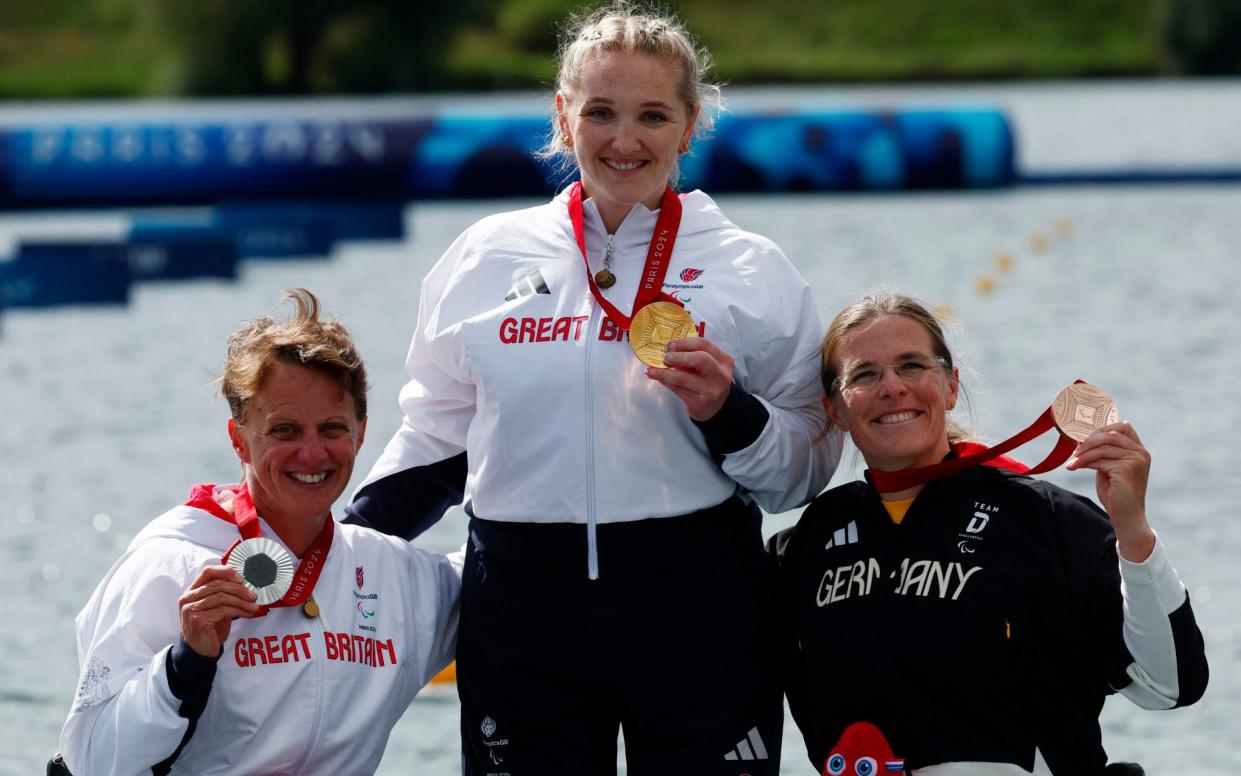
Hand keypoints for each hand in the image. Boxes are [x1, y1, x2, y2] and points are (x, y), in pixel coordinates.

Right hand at [178, 566, 259, 656]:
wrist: (201, 650)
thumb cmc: (211, 627)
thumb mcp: (216, 606)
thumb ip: (223, 593)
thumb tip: (244, 583)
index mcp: (192, 590)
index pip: (207, 572)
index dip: (225, 571)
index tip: (241, 578)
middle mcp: (188, 598)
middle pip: (218, 584)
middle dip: (239, 589)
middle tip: (253, 596)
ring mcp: (191, 608)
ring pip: (222, 597)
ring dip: (242, 601)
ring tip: (253, 606)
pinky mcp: (198, 619)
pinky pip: (223, 610)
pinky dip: (239, 611)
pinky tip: (247, 613)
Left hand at [646, 337, 734, 420]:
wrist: (716, 409)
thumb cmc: (708, 382)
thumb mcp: (709, 367)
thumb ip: (694, 356)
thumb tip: (668, 349)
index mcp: (724, 361)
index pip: (705, 345)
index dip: (685, 343)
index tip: (670, 345)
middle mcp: (720, 375)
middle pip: (700, 359)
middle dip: (679, 356)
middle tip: (665, 357)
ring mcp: (711, 391)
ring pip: (684, 378)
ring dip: (664, 373)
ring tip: (652, 369)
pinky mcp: (699, 404)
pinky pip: (678, 390)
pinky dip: (665, 382)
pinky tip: (657, 378)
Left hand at [1065, 422, 1155, 561]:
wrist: (1126, 516)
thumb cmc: (1116, 494)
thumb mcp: (1110, 468)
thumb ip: (1104, 453)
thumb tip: (1085, 440)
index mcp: (1139, 451)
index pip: (1124, 427)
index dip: (1104, 429)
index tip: (1087, 438)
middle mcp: (1141, 453)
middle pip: (1111, 434)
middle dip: (1090, 440)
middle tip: (1075, 450)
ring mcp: (1136, 460)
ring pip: (1103, 447)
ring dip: (1084, 453)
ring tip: (1072, 462)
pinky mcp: (1127, 469)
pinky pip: (1100, 460)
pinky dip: (1084, 462)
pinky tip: (1074, 467)